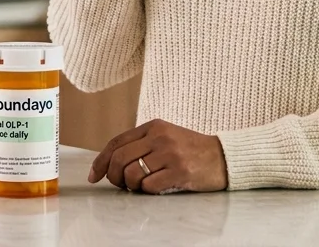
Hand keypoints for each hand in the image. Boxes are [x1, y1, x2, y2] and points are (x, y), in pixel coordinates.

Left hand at [88, 119, 227, 194]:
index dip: (101, 161)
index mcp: (153, 126)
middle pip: (119, 159)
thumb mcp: (166, 137)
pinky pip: (149, 186)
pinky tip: (158, 187)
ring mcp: (170, 153)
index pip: (116, 142)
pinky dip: (148, 191)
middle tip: (120, 185)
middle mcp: (160, 137)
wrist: (223, 157)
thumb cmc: (191, 150)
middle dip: (113, 176)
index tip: (94, 176)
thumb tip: (111, 164)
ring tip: (142, 186)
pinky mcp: (179, 171)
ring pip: (132, 174)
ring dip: (132, 186)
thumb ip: (142, 144)